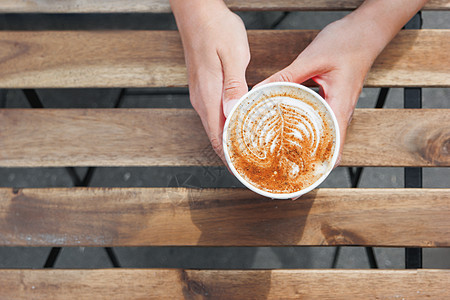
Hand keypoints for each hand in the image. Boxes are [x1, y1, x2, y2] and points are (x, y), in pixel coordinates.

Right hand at [171, 0, 249, 162]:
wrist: (197, 11)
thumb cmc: (216, 28)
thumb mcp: (232, 55)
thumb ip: (234, 87)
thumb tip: (235, 113)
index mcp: (207, 96)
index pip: (216, 138)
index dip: (229, 158)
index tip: (243, 172)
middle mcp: (201, 100)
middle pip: (216, 137)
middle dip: (233, 153)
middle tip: (254, 166)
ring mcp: (201, 94)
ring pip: (216, 126)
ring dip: (232, 140)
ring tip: (252, 151)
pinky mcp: (204, 87)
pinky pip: (216, 114)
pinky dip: (229, 125)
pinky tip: (243, 125)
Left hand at [256, 17, 380, 165]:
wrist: (366, 30)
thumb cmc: (347, 43)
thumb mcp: (312, 59)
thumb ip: (285, 76)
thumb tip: (259, 91)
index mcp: (340, 108)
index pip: (331, 150)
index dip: (316, 172)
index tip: (298, 186)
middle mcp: (340, 113)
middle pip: (326, 150)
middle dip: (307, 167)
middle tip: (284, 178)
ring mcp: (337, 108)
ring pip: (323, 137)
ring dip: (305, 150)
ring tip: (283, 161)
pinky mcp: (333, 101)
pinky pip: (320, 122)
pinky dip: (306, 131)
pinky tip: (288, 130)